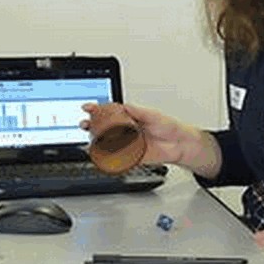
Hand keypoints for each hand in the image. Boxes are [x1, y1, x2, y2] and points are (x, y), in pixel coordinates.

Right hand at [80, 102, 220, 176]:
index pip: (109, 112)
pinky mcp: (132, 156)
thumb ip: (139, 112)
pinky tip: (102, 154)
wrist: (180, 144)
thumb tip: (126, 106)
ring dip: (96, 141)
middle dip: (91, 125)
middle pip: (104, 127)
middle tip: (84, 123)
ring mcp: (128, 143)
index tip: (88, 107)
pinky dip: (108, 157)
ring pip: (107, 142)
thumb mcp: (153, 115)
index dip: (97, 109)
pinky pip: (117, 157)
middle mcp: (127, 130)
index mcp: (130, 117)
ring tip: (90, 139)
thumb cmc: (169, 127)